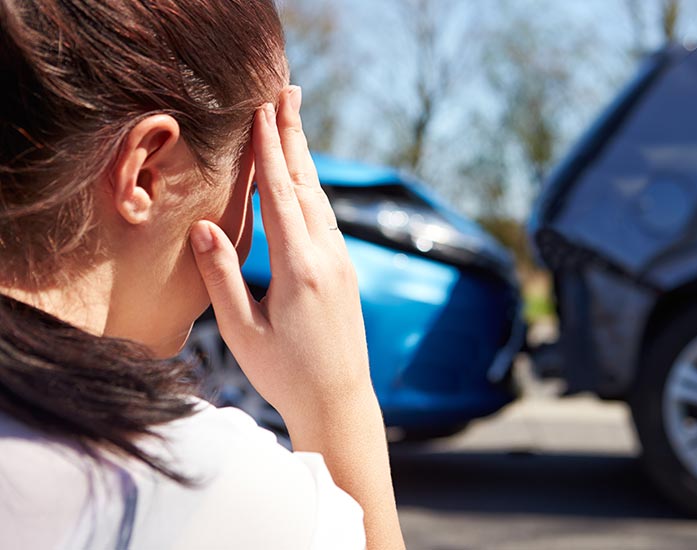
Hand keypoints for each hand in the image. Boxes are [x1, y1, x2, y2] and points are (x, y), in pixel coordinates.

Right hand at [189, 86, 369, 419]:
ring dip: (305, 159)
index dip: (269, 151)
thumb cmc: (284, 374)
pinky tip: (305, 180)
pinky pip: (327, 220)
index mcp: (299, 270)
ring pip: (321, 200)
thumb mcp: (242, 331)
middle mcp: (328, 258)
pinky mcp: (346, 272)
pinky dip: (312, 190)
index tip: (261, 110)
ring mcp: (342, 263)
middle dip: (294, 136)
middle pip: (308, 185)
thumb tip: (203, 225)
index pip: (281, 196)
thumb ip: (222, 275)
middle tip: (288, 92)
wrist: (340, 401)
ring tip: (292, 122)